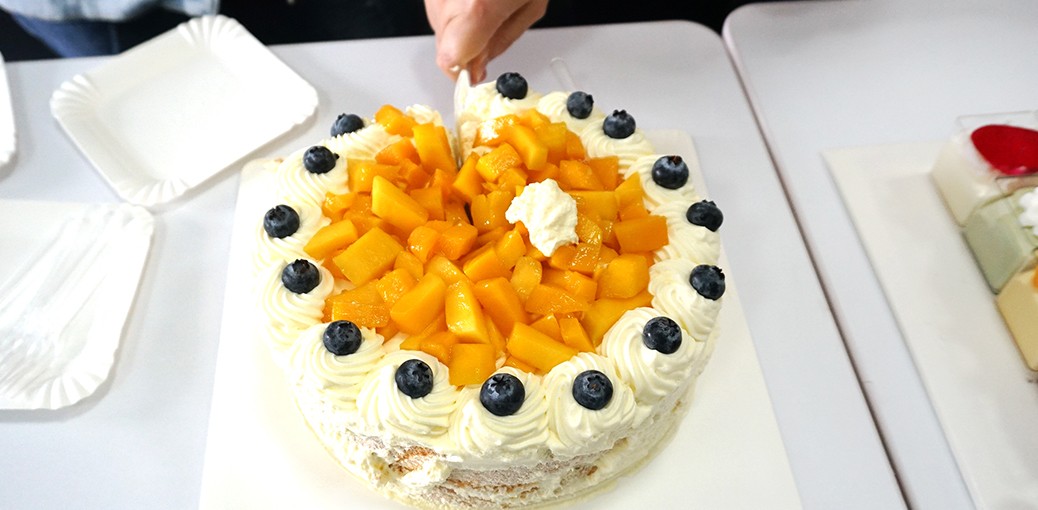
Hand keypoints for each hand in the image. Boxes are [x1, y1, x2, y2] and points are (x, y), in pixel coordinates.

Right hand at [425, 0, 547, 81]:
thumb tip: (479, 67)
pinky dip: (453, 10)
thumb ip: (501, 42)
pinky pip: (436, 9)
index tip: (477, 72)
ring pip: (437, 28)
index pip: (451, 62)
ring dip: (458, 29)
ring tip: (483, 6)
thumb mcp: (531, 5)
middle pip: (442, 47)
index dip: (465, 72)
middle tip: (489, 33)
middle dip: (465, 51)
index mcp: (477, 8)